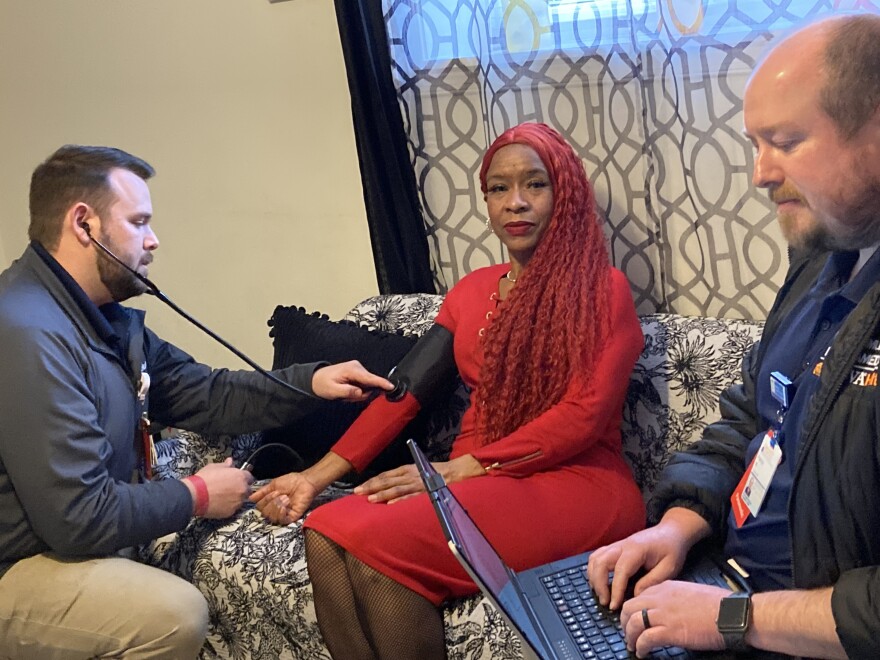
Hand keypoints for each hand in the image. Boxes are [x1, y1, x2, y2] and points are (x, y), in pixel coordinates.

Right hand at [192, 457, 253, 518]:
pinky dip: (229, 507)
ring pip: (241, 500)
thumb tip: (230, 461)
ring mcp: (238, 502)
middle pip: (247, 490)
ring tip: (223, 497)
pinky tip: (219, 504)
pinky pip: (233, 509)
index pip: (249, 477)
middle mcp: (242, 489)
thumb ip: (226, 465)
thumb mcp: (214, 467)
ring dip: (236, 498)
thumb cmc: (204, 479)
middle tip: (230, 489)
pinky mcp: (231, 512)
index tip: (237, 479)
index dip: (243, 478)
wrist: (195, 495)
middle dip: (241, 489)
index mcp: (240, 477)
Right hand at [250, 471, 321, 523]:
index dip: (264, 500)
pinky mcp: (292, 518)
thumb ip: (262, 492)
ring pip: (272, 517)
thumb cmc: (291, 481)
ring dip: (277, 505)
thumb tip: (250, 498)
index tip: (273, 492)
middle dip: (271, 502)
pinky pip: (281, 521)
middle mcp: (275, 510)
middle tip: (280, 494)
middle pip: (265, 513)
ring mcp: (284, 515)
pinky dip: (281, 513)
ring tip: (286, 498)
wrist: (304, 482)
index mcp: (270, 502)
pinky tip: (286, 505)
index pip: (260, 507)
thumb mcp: (273, 485)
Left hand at [312, 360, 392, 400]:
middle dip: (361, 393)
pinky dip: (357, 390)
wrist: (316, 378)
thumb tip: (360, 392)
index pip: (370, 378)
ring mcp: (358, 368)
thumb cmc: (323, 384)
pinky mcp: (358, 372)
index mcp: (351, 370)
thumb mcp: (333, 391)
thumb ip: (347, 391)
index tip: (391, 386)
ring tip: (345, 393)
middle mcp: (357, 366)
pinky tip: (348, 389)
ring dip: (358, 392)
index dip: (381, 383)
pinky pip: (364, 384)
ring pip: (367, 385)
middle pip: (370, 384)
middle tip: (347, 396)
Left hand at [354, 454, 484, 503]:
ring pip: (397, 489)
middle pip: (387, 481)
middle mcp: (409, 475)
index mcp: (406, 469)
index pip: (385, 475)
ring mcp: (417, 483)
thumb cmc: (434, 472)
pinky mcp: (425, 492)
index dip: (371, 481)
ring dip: (383, 494)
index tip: (359, 487)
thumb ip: (402, 477)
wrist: (455, 472)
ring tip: (370, 499)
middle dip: (371, 486)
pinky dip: (401, 500)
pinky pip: (411, 497)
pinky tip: (391, 505)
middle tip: (357, 493)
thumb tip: (387, 485)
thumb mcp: (416, 470)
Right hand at [587, 508, 709, 609]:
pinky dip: (594, 570)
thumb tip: (635, 595)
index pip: (620, 570)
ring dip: (593, 577)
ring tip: (601, 594)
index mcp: (637, 550)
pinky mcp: (615, 547)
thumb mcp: (669, 568)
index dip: (616, 590)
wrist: (671, 532)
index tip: (614, 606)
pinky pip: (597, 556)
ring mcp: (617, 545)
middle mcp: (622, 545)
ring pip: (595, 558)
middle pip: (600, 562)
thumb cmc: (672, 550)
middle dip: (599, 584)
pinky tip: (599, 583)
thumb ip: (652, 581)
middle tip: (605, 602)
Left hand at [620, 581, 729, 656]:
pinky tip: (642, 653)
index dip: (633, 609)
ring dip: (629, 636)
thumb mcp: (690, 593)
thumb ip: (675, 598)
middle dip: (624, 621)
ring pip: (632, 622)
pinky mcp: (670, 631)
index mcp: (666, 587)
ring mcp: (664, 614)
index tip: (633, 618)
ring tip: (632, 645)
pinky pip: (645, 639)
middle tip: (628, 632)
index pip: (639, 595)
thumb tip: (668, 610)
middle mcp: (660, 598)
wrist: (731, 613)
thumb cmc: (718, 605)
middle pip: (629, 607)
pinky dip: (640, 647)